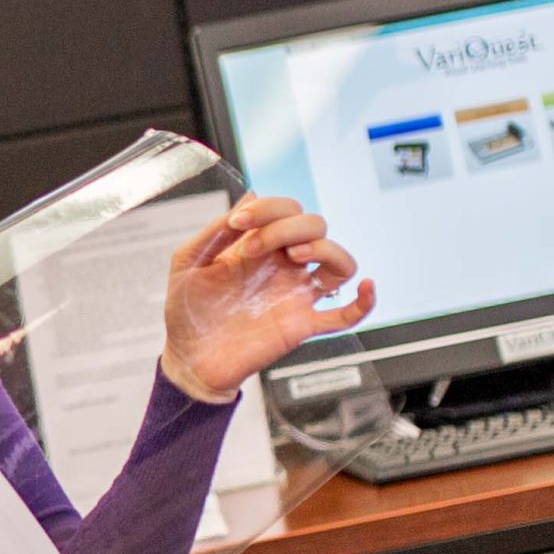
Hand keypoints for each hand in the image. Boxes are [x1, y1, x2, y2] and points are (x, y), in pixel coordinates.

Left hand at [162, 194, 375, 398]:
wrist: (187, 357)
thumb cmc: (186, 310)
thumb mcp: (188, 261)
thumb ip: (216, 230)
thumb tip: (249, 196)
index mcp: (260, 246)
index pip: (287, 210)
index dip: (269, 208)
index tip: (238, 223)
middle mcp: (284, 266)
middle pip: (315, 226)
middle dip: (286, 227)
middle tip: (251, 250)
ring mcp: (296, 294)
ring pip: (339, 261)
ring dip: (324, 249)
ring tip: (294, 256)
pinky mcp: (302, 325)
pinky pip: (346, 314)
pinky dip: (365, 301)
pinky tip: (366, 287)